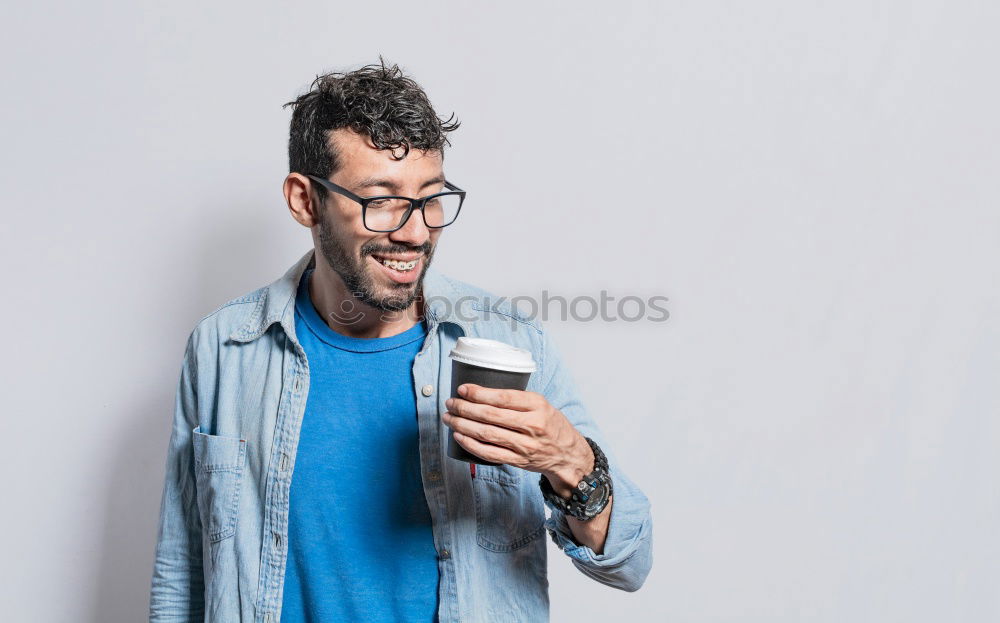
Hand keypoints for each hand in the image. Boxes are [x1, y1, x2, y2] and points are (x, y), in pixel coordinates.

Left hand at [442, 383, 593, 497]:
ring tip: (449, 418)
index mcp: (538, 405)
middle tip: (451, 403)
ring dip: (463, 425)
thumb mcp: (542, 405)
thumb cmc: (551, 425)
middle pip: (491, 416)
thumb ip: (518, 399)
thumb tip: (482, 391)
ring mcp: (525, 445)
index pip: (503, 397)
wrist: (569, 455)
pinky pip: (490, 453)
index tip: (462, 389)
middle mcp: (532, 425)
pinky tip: (459, 437)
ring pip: (487, 434)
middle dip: (465, 408)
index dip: (479, 393)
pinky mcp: (518, 461)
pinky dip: (471, 445)